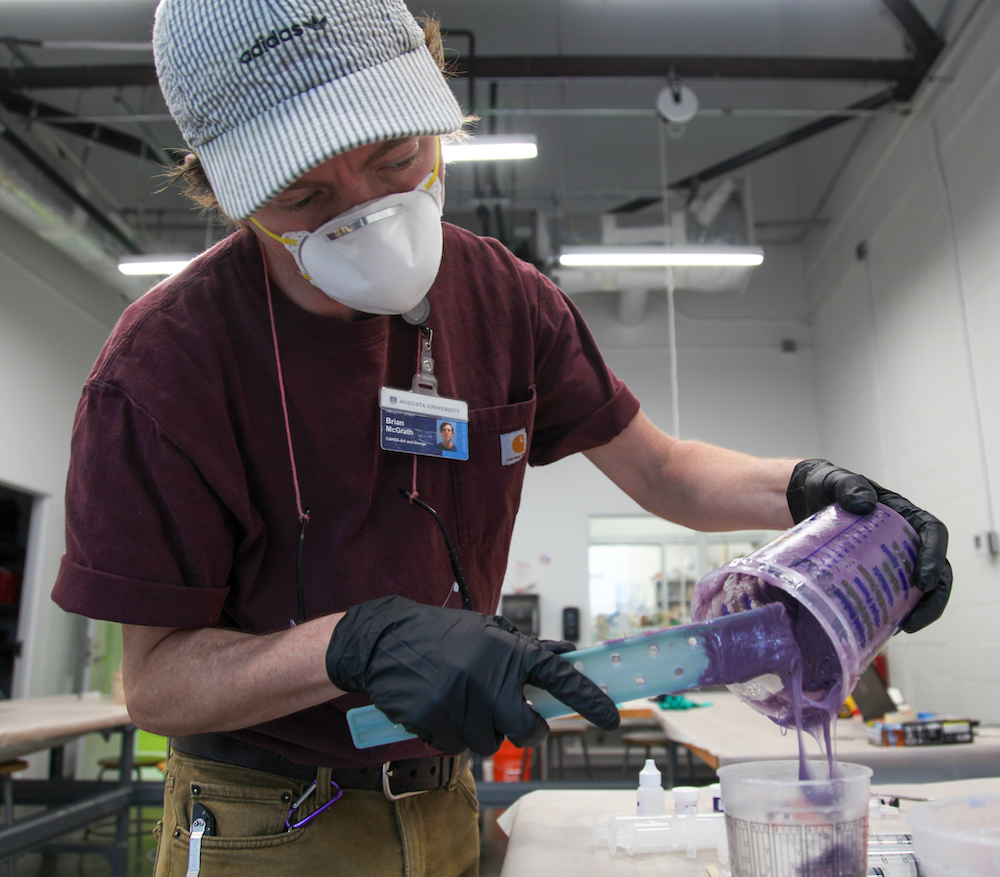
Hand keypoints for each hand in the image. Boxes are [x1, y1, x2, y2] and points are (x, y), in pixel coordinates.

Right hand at [326, 596, 619, 755]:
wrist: (386, 638)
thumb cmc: (442, 636)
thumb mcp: (487, 632)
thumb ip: (525, 650)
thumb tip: (566, 655)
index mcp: (509, 651)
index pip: (559, 678)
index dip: (588, 700)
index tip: (611, 718)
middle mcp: (490, 675)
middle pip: (524, 731)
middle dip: (522, 732)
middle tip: (506, 718)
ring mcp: (461, 698)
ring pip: (487, 743)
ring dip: (478, 731)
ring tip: (459, 701)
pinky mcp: (434, 716)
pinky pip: (454, 746)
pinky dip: (449, 734)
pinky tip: (437, 706)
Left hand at [786, 459, 951, 632]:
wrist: (802, 499)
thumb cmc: (823, 486)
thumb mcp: (834, 481)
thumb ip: (848, 486)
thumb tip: (865, 503)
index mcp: (902, 513)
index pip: (932, 533)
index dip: (935, 557)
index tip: (924, 581)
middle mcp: (903, 537)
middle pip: (936, 568)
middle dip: (933, 597)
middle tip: (915, 620)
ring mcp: (890, 556)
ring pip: (919, 586)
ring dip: (919, 609)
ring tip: (903, 628)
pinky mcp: (873, 571)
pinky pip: (893, 593)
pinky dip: (894, 610)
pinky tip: (883, 626)